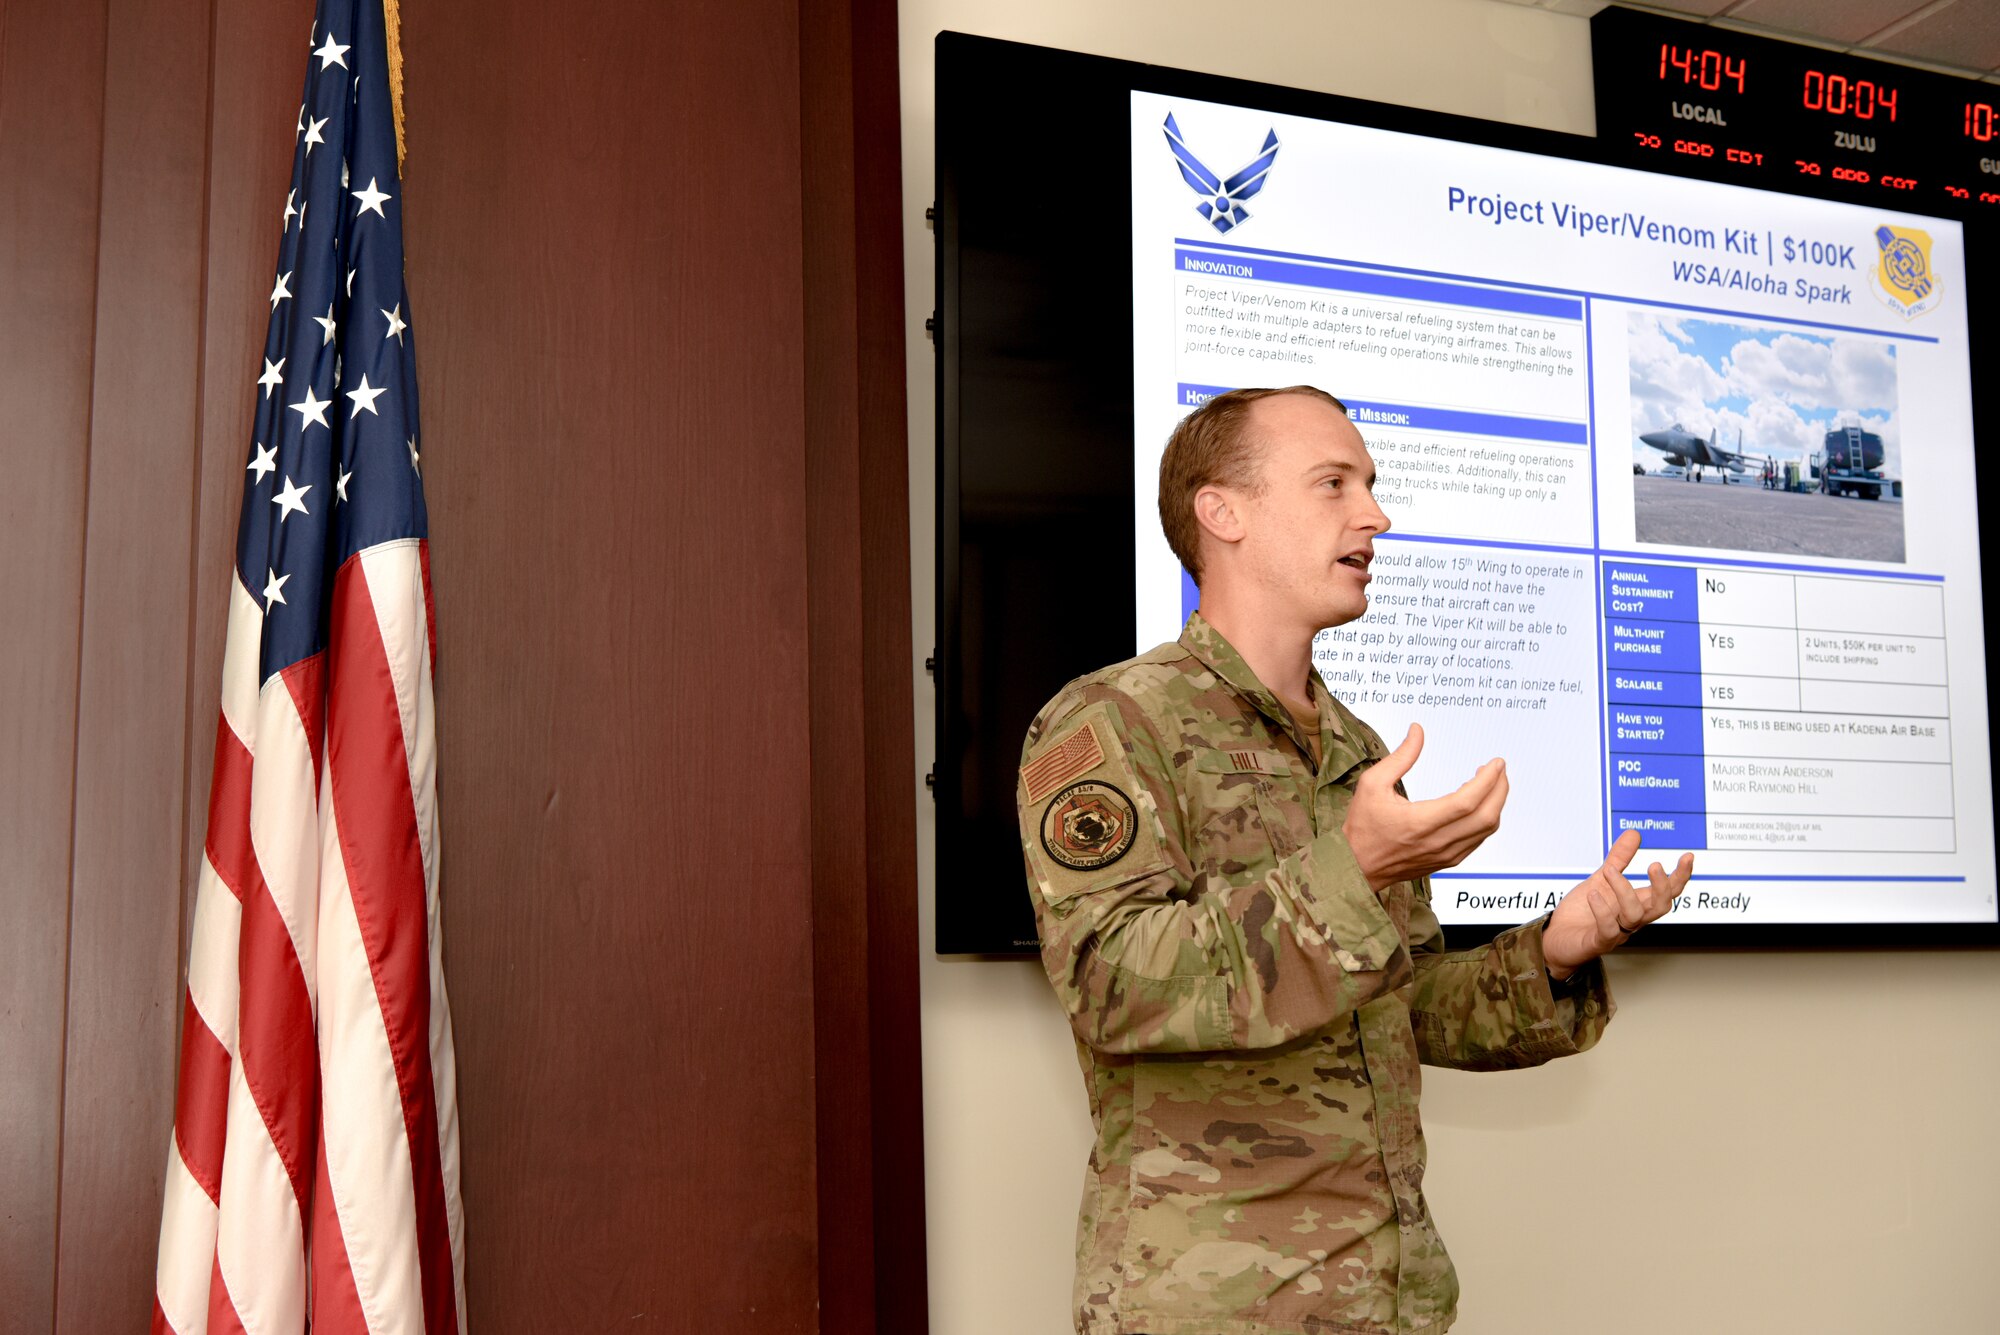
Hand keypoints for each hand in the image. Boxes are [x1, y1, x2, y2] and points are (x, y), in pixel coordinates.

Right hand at [1341, 724, 1507, 891]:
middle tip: (1499, 769)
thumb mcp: (1373, 783)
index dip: (1488, 779)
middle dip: (1500, 789)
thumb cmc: (1362, 826)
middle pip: (1487, 816)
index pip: (1467, 801)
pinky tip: (1476, 804)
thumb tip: (1418, 731)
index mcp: (1420, 822)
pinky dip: (1485, 819)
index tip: (1496, 762)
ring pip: (1486, 829)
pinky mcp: (1447, 861)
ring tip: (1488, 782)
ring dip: (1495, 803)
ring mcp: (1445, 854)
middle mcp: (1437, 841)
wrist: (1357, 866)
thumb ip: (1400, 757)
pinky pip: (1478, 839)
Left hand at [1543, 831, 1693, 978]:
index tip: (1688, 856)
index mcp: (1636, 903)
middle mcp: (1631, 919)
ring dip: (1624, 890)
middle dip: (1662, 886)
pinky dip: (1602, 911)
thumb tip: (1635, 833)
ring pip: (1634, 915)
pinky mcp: (1598, 942)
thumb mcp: (1601, 880)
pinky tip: (1594, 894)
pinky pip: (1607, 929)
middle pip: (1660, 907)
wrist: (1555, 939)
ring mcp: (1617, 932)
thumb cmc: (1581, 913)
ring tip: (1609, 871)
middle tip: (1655, 865)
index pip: (1667, 892)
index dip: (1680, 876)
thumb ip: (1619, 859)